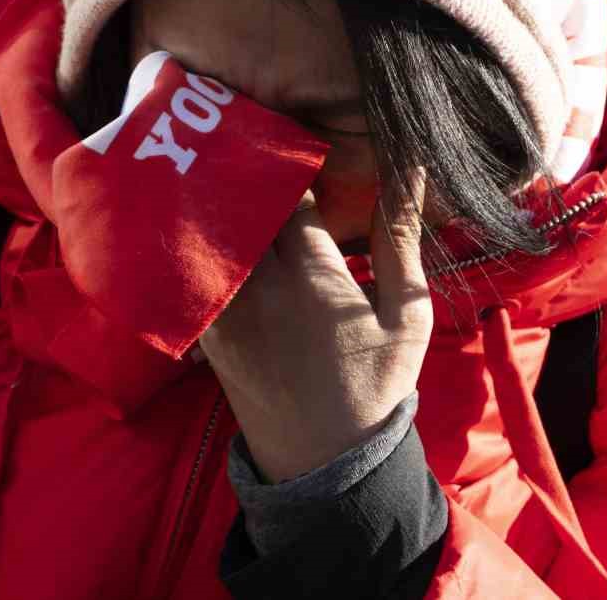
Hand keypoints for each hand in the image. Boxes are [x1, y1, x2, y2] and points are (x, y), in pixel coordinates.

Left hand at [198, 174, 430, 482]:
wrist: (324, 461)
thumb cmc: (376, 384)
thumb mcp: (407, 315)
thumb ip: (400, 239)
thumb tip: (412, 168)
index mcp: (313, 275)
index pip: (287, 189)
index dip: (290, 160)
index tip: (298, 146)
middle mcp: (261, 286)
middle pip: (241, 203)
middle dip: (249, 174)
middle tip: (256, 147)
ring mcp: (227, 309)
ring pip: (211, 233)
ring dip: (221, 204)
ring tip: (230, 178)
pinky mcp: (208, 331)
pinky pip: (194, 273)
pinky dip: (202, 246)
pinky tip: (212, 231)